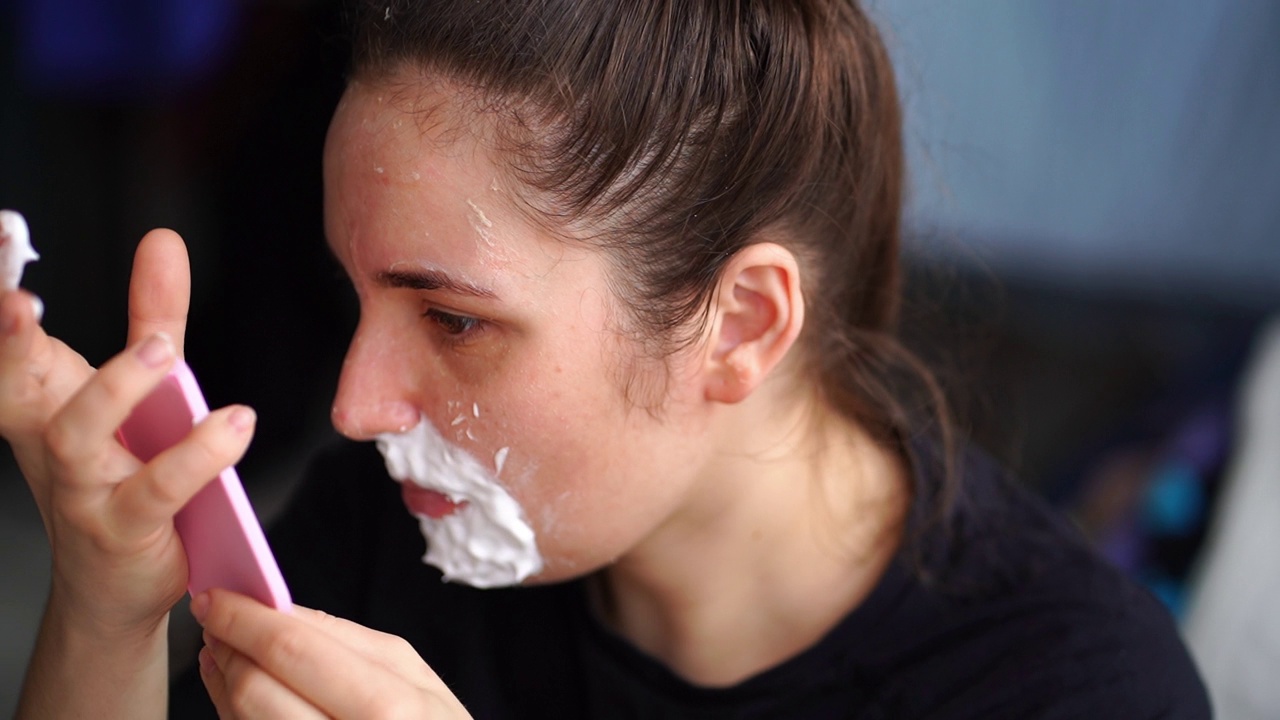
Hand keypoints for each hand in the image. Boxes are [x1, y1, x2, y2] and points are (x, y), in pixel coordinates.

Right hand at [0, 229, 252, 633]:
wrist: (115, 584)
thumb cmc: (123, 474)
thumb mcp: (145, 387)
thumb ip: (154, 314)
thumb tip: (163, 241)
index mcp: (44, 399)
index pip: (10, 344)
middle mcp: (50, 439)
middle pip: (14, 384)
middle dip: (7, 340)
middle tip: (22, 300)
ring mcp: (81, 488)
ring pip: (77, 436)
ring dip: (115, 389)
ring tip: (167, 351)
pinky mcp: (123, 530)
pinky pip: (154, 491)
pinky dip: (195, 457)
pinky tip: (234, 426)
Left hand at [195, 590, 473, 718]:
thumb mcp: (417, 682)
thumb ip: (351, 644)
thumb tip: (282, 611)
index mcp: (390, 709)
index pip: (295, 649)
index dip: (245, 619)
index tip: (217, 596)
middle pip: (258, 688)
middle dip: (226, 647)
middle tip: (212, 621)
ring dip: (221, 682)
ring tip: (219, 655)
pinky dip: (233, 715)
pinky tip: (236, 698)